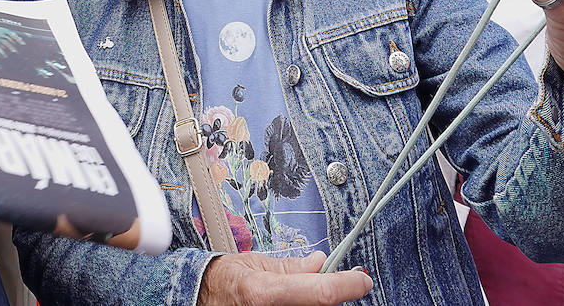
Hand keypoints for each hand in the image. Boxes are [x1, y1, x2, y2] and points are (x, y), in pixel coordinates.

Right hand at [198, 252, 372, 304]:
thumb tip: (320, 262)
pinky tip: (298, 300)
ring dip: (318, 301)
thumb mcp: (256, 264)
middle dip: (331, 294)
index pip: (320, 292)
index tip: (361, 280)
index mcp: (264, 293)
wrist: (201, 298)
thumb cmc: (225, 282)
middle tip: (331, 283)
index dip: (346, 285)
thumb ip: (292, 267)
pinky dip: (306, 305)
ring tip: (304, 291)